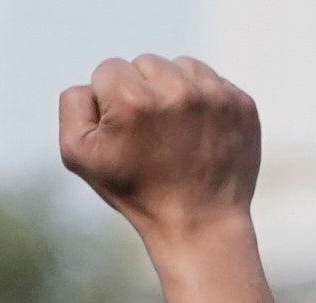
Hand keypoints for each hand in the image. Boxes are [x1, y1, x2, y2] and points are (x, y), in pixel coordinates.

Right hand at [58, 52, 261, 242]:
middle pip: (145, 63)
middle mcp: (176, 90)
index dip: (110, 102)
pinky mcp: (242, 105)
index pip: (108, 70)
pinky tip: (201, 134)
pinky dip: (205, 102)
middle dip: (143, 92)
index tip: (127, 134)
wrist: (200, 226)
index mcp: (131, 98)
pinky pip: (213, 81)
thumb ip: (72, 103)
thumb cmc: (137, 192)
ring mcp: (215, 96)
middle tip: (153, 136)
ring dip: (174, 91)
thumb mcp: (78, 154)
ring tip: (176, 133)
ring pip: (180, 67)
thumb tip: (94, 82)